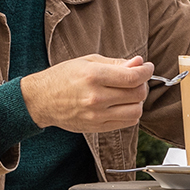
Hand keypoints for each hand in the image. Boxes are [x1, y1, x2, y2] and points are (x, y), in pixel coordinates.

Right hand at [20, 54, 153, 133]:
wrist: (41, 99)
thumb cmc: (63, 76)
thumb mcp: (89, 61)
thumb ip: (116, 63)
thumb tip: (139, 63)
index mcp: (94, 76)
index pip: (133, 77)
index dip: (146, 71)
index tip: (147, 67)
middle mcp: (96, 97)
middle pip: (137, 94)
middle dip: (142, 84)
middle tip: (136, 78)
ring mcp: (97, 115)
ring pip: (135, 111)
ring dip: (138, 101)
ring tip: (129, 93)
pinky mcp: (97, 127)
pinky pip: (126, 123)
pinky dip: (130, 113)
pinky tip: (122, 104)